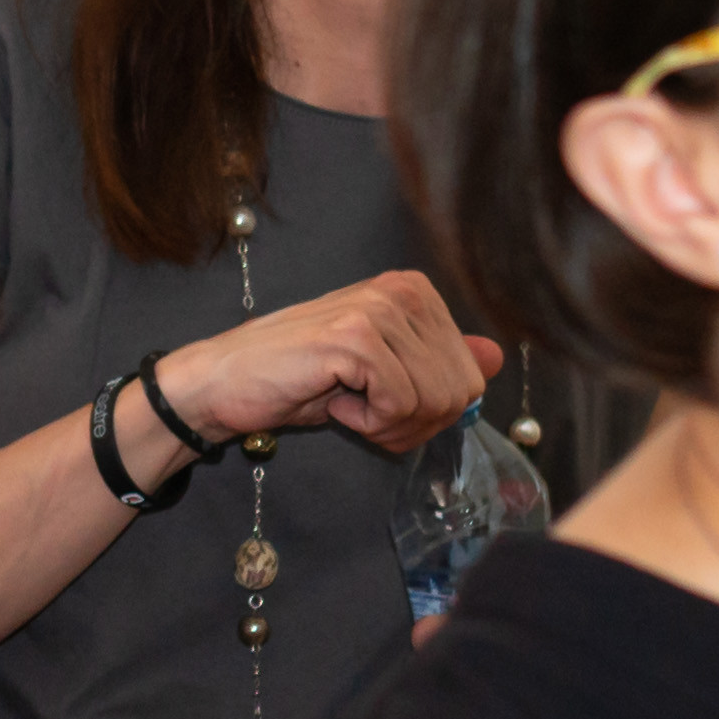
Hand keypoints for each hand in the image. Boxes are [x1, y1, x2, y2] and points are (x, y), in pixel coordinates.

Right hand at [151, 272, 498, 456]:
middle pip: (462, 391)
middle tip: (363, 413)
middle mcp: (403, 292)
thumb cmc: (295, 378)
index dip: (430, 411)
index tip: (381, 403)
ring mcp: (379, 310)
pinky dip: (368, 423)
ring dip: (390, 425)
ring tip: (346, 406)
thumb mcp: (379, 371)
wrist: (222, 383)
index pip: (471, 376)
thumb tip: (496, 357)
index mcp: (414, 292)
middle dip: (415, 423)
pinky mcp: (355, 337)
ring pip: (436, 401)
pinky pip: (400, 405)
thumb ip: (437, 361)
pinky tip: (333, 402)